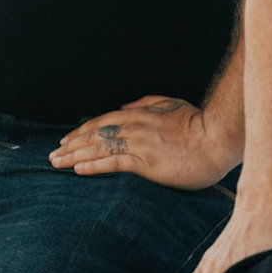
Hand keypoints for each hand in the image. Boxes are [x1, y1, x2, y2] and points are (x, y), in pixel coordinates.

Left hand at [50, 95, 235, 188]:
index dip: (82, 131)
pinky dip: (94, 165)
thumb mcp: (171, 104)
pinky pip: (114, 162)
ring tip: (57, 162)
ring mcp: (138, 144)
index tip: (67, 140)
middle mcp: (133, 127)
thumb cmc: (199, 123)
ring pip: (98, 148)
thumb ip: (146, 103)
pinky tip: (79, 169)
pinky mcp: (146, 162)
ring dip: (74, 155)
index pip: (102, 122)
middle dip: (71, 144)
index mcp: (139, 114)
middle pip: (94, 134)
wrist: (218, 138)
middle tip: (53, 154)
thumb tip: (126, 105)